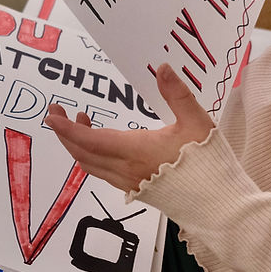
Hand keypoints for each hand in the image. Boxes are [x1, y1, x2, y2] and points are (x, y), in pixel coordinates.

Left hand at [45, 64, 214, 191]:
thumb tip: (163, 67)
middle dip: (65, 134)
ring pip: (91, 165)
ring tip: (80, 122)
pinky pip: (103, 173)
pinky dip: (92, 156)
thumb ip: (177, 94)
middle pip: (82, 154)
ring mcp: (129, 182)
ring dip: (78, 145)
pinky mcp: (137, 189)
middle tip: (58, 113)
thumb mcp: (196, 121)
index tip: (52, 115)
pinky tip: (102, 143)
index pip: (89, 140)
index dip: (67, 128)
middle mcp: (125, 169)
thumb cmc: (208, 162)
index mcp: (135, 150)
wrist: (218, 203)